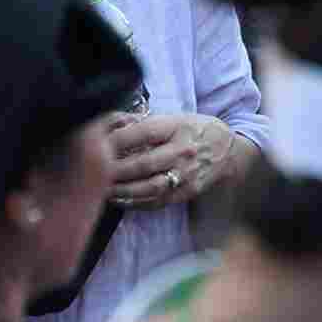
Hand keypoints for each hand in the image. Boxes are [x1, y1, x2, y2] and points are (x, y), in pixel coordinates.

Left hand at [106, 113, 236, 207]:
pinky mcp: (188, 192)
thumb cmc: (194, 130)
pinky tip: (120, 201)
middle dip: (115, 170)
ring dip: (123, 191)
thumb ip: (145, 124)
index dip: (118, 139)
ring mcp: (186, 174)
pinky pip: (159, 201)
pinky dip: (137, 203)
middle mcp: (183, 151)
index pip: (144, 133)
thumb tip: (111, 128)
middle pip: (144, 163)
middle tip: (94, 172)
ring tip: (103, 190)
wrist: (228, 149)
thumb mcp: (174, 118)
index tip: (97, 144)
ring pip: (150, 187)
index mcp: (178, 127)